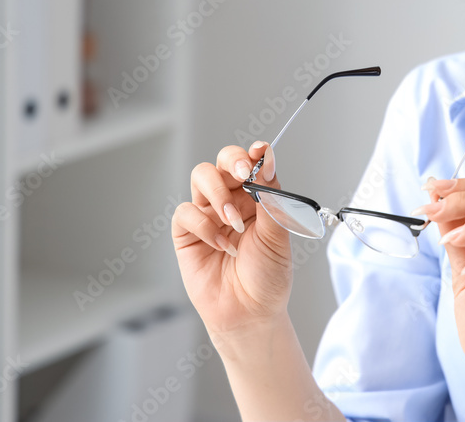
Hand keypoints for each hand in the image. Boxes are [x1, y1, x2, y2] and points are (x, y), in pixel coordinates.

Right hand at [172, 141, 292, 344]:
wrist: (250, 313)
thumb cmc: (267, 276)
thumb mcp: (278, 235)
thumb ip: (270, 198)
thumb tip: (266, 161)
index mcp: (257, 197)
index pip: (252, 163)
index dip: (253, 152)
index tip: (259, 151)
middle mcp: (232, 200)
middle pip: (223, 161)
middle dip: (231, 160)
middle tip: (242, 172)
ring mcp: (208, 214)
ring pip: (201, 176)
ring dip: (218, 193)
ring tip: (234, 221)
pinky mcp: (187, 233)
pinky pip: (186, 211)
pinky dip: (205, 225)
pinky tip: (222, 244)